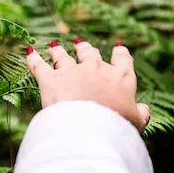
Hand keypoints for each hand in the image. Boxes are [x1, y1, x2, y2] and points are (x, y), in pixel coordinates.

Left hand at [26, 38, 150, 132]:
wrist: (90, 129)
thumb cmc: (117, 126)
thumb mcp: (136, 123)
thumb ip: (141, 113)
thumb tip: (144, 109)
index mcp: (121, 78)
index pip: (123, 60)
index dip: (120, 54)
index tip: (118, 49)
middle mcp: (97, 69)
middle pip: (90, 53)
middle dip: (85, 49)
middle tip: (81, 43)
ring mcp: (72, 72)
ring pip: (63, 56)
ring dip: (59, 51)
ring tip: (55, 46)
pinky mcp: (50, 80)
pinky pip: (39, 66)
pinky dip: (33, 58)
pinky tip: (29, 52)